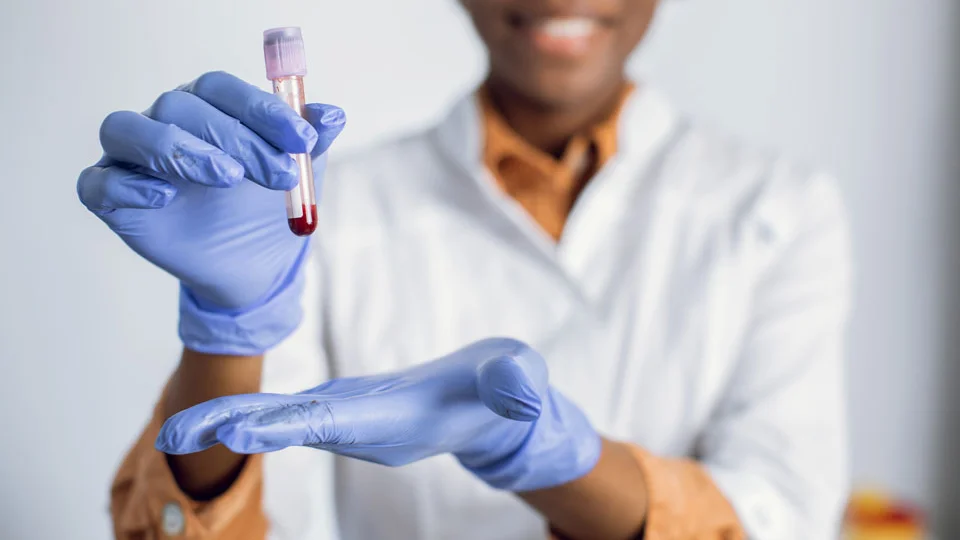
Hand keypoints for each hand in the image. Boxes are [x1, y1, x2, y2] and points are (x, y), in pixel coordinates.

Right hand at [77, 71, 344, 353]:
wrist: (250, 266)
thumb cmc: (267, 207)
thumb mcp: (299, 175)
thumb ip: (312, 142)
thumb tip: (332, 115)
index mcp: (207, 106)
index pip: (222, 89)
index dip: (263, 110)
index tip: (304, 141)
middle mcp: (164, 121)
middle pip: (182, 107)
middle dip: (236, 139)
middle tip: (278, 175)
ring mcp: (131, 158)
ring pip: (127, 129)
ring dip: (178, 149)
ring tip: (227, 178)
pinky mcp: (110, 198)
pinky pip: (97, 183)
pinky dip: (127, 186)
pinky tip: (165, 198)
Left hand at [156, 338, 601, 491]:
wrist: (493, 412)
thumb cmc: (503, 392)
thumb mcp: (516, 380)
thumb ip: (516, 384)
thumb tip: (521, 390)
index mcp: (393, 420)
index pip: (329, 422)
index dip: (281, 423)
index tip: (232, 429)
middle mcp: (364, 428)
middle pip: (290, 427)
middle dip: (233, 428)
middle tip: (171, 433)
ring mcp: (353, 422)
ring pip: (284, 422)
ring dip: (232, 422)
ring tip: (174, 427)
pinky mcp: (350, 412)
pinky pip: (293, 415)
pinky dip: (255, 415)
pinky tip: (222, 417)